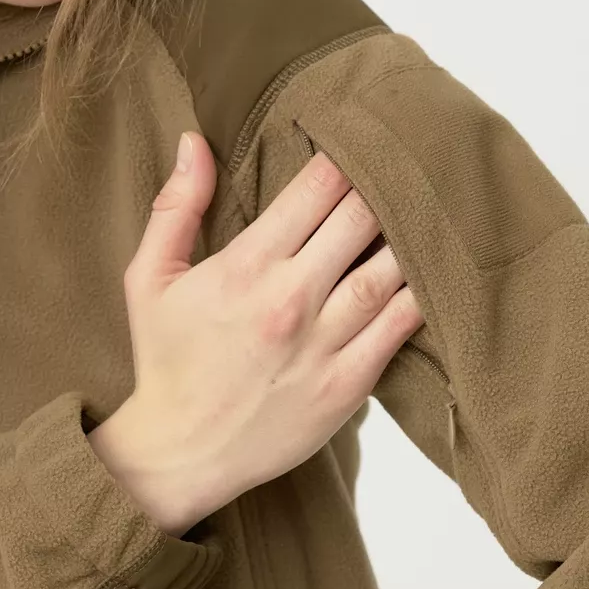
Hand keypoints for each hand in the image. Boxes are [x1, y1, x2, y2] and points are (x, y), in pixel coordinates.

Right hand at [96, 132, 422, 534]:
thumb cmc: (166, 360)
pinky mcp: (348, 384)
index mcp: (245, 266)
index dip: (343, 155)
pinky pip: (400, 327)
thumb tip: (196, 141)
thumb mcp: (149, 277)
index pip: (314, 190)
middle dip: (385, 183)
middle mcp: (290, 299)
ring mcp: (324, 343)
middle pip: (361, 220)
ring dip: (413, 233)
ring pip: (390, 269)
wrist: (180, 452)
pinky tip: (438, 269)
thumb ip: (176, 206)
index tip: (358, 135)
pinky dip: (423, 294)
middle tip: (408, 159)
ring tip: (432, 204)